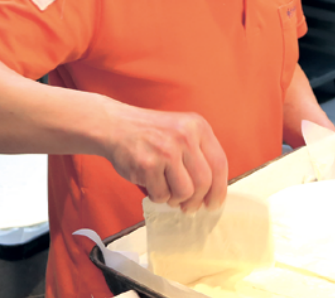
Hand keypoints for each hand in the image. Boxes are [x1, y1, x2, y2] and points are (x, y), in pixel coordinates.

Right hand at [104, 108, 227, 211]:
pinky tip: (151, 183)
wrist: (115, 125)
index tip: (214, 204)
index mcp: (198, 126)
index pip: (219, 163)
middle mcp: (184, 136)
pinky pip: (162, 195)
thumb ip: (199, 155)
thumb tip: (212, 192)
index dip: (219, 189)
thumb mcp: (182, 131)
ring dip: (176, 199)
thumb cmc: (151, 133)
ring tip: (167, 191)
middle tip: (190, 208)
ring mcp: (166, 150)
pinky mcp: (147, 165)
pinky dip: (157, 196)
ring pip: (184, 192)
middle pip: (204, 182)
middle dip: (197, 201)